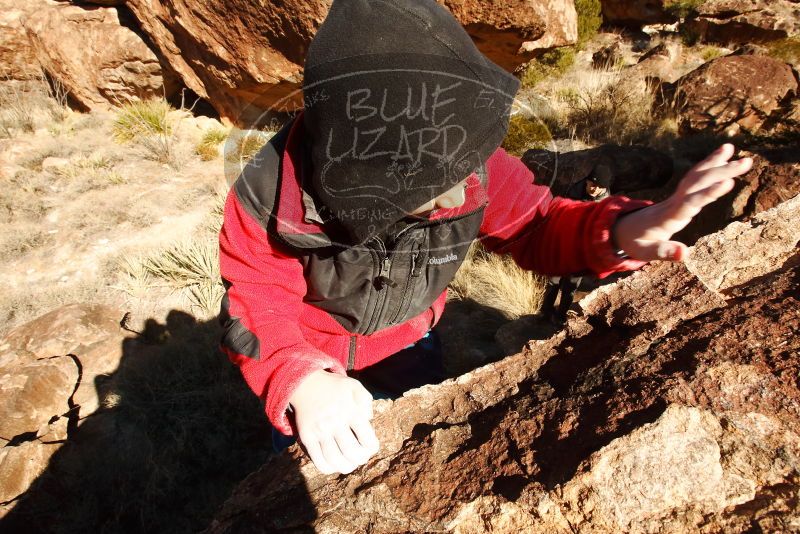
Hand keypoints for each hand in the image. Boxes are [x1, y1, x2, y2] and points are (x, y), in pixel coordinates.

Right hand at [288, 368, 379, 473]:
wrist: (305, 384)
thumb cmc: (334, 387)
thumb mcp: (354, 386)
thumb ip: (366, 402)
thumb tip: (369, 420)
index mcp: (350, 411)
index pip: (367, 439)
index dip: (372, 448)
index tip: (371, 446)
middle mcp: (335, 422)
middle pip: (352, 453)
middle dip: (361, 459)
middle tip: (361, 457)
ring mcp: (319, 431)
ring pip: (335, 460)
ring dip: (346, 467)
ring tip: (350, 464)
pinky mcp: (307, 437)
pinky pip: (318, 460)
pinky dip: (328, 468)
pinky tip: (334, 465)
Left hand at [612, 143, 753, 261]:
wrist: (623, 229)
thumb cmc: (636, 243)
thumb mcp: (646, 252)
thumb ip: (664, 252)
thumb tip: (685, 254)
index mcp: (668, 217)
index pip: (690, 203)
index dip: (707, 194)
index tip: (728, 183)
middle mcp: (674, 202)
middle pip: (697, 184)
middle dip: (720, 172)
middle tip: (747, 162)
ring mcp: (676, 197)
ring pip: (697, 177)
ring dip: (716, 163)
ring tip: (735, 150)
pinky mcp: (680, 195)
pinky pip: (695, 178)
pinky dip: (709, 165)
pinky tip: (724, 156)